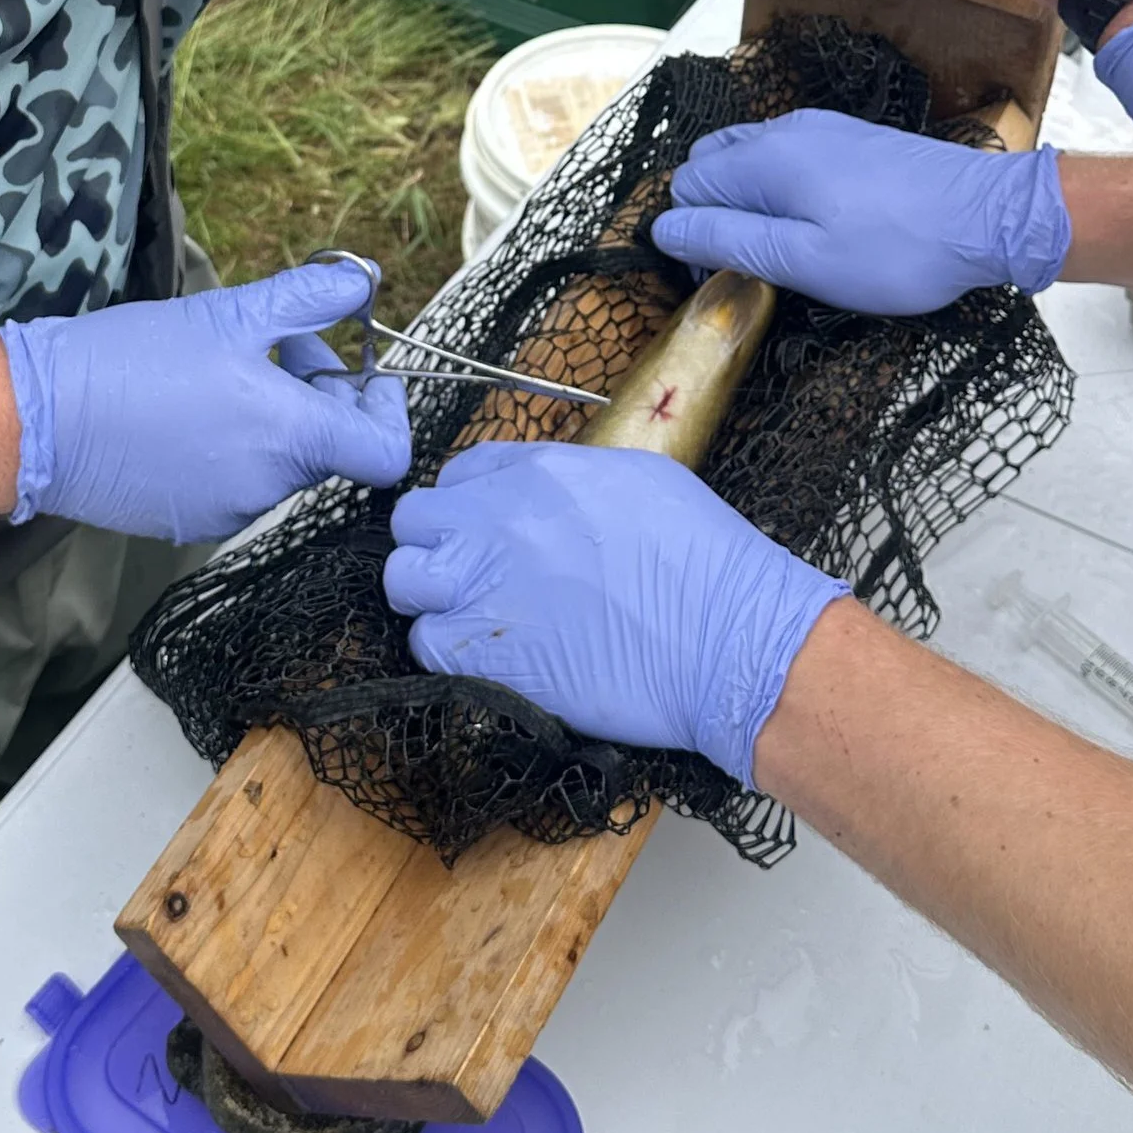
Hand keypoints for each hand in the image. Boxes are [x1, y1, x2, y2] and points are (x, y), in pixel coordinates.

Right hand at [0, 258, 408, 542]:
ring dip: (271, 418)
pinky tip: (184, 410)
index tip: (361, 372)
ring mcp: (227, 514)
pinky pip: (234, 485)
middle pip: (329, 447)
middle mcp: (269, 489)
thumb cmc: (134, 360)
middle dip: (315, 392)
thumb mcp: (230, 314)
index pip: (387, 453)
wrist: (38, 420)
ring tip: (216, 371)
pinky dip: (230, 448)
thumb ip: (308, 299)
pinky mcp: (186, 524)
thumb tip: (364, 280)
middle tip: (271, 343)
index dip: (387, 410)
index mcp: (292, 438)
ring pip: (279, 463)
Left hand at [383, 441, 847, 785]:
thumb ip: (570, 479)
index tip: (488, 533)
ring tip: (474, 620)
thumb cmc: (704, 560)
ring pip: (403, 582)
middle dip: (434, 546)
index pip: (457, 475)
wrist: (728, 639)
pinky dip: (449, 655)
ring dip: (430, 600)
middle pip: (413, 522)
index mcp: (536, 472)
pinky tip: (496, 659)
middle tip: (471, 577)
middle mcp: (494, 520)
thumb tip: (544, 498)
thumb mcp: (637, 480)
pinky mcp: (482, 654)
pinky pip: (426, 647)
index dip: (468, 508)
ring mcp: (481, 586)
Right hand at [654, 111, 1072, 312]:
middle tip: (749, 266)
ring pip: (749, 157)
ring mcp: (821, 128)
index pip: (685, 187)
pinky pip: (787, 155)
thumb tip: (665, 228)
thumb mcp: (804, 261)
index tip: (725, 278)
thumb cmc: (899, 249)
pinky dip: (778, 187)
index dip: (690, 236)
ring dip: (745, 200)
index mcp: (765, 158)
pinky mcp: (852, 138)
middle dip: (711, 211)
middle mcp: (785, 130)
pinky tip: (812, 223)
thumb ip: (729, 240)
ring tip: (779, 248)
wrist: (991, 217)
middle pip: (710, 164)